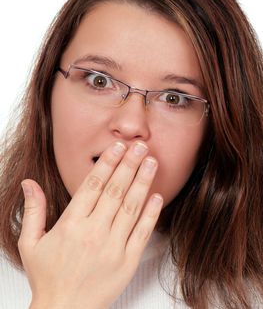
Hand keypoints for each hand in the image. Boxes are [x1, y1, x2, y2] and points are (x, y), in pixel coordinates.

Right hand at [18, 141, 162, 308]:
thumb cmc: (48, 277)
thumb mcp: (31, 243)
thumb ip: (33, 210)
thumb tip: (29, 183)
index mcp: (71, 224)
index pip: (93, 185)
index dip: (107, 163)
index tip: (117, 146)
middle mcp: (94, 232)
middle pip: (116, 190)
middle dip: (129, 164)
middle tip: (140, 146)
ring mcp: (113, 247)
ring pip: (131, 207)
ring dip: (143, 182)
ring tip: (151, 162)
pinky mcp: (127, 261)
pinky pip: (142, 232)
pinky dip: (151, 213)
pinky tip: (156, 196)